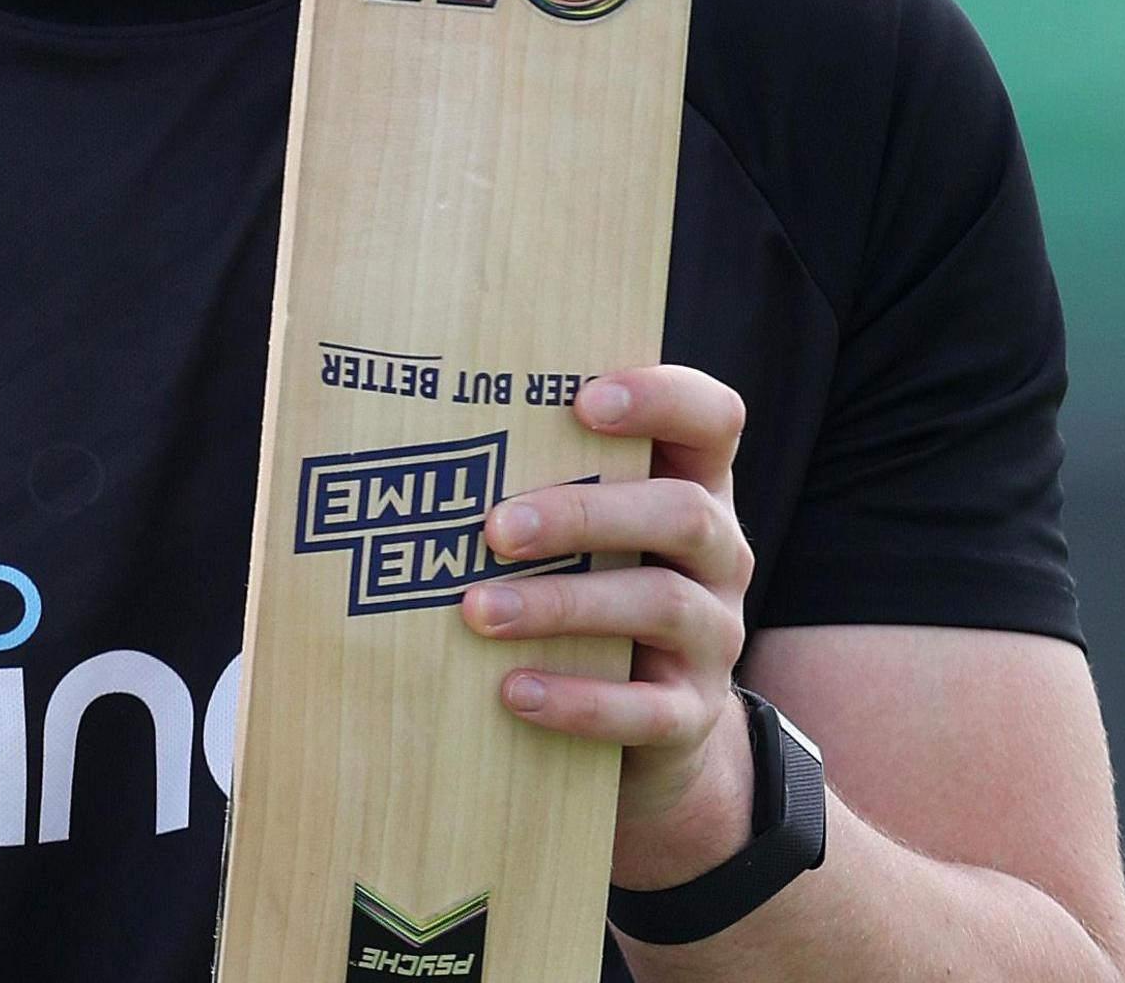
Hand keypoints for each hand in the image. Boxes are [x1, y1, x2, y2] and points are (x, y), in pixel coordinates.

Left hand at [457, 364, 758, 889]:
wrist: (641, 724)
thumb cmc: (589, 587)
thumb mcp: (584, 528)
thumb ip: (533, 477)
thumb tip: (404, 448)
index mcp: (696, 484)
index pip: (712, 417)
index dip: (661, 399)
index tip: (580, 400)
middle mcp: (720, 553)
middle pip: (682, 513)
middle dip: (584, 514)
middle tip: (494, 527)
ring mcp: (714, 635)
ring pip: (662, 604)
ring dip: (563, 604)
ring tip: (479, 610)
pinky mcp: (691, 713)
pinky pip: (648, 709)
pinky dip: (578, 700)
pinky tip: (513, 690)